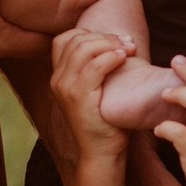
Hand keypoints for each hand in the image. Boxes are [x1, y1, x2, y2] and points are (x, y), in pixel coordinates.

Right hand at [50, 29, 136, 161]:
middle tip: (128, 43)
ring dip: (110, 43)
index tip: (115, 40)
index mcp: (59, 76)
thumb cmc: (107, 120)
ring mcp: (65, 89)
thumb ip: (95, 68)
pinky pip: (94, 67)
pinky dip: (111, 57)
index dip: (90, 33)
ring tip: (129, 49)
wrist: (102, 152)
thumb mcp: (96, 90)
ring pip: (83, 49)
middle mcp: (57, 80)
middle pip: (76, 40)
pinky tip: (124, 58)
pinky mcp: (78, 98)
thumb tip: (115, 41)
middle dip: (105, 36)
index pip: (65, 38)